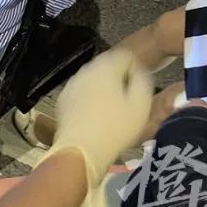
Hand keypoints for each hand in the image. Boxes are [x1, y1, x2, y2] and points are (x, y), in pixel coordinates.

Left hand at [52, 49, 152, 185]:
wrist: (81, 151)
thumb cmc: (116, 128)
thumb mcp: (141, 105)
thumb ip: (143, 82)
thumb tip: (139, 73)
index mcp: (106, 66)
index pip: (126, 56)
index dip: (136, 69)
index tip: (141, 87)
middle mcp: (86, 69)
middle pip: (108, 66)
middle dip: (119, 79)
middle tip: (130, 100)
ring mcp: (72, 84)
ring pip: (93, 80)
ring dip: (104, 89)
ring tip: (113, 111)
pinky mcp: (63, 100)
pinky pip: (81, 93)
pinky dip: (89, 100)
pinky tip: (96, 118)